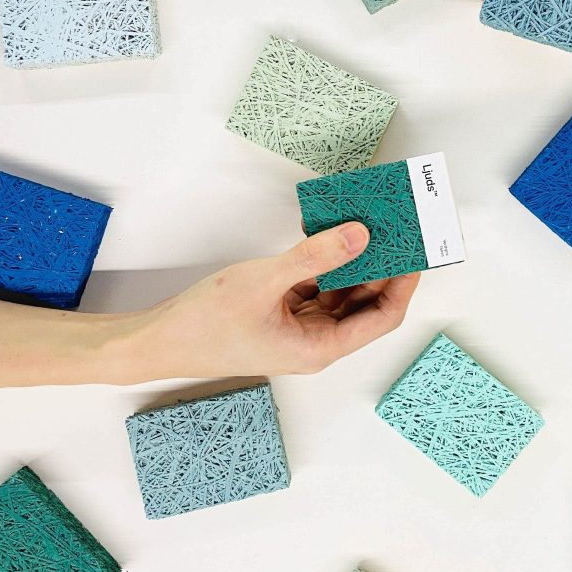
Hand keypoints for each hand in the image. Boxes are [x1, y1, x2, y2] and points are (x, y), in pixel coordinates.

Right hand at [134, 222, 419, 377]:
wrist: (157, 340)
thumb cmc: (204, 325)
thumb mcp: (265, 281)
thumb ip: (315, 256)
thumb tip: (360, 235)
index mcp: (320, 348)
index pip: (382, 318)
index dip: (403, 285)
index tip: (415, 252)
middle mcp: (316, 341)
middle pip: (365, 303)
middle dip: (381, 267)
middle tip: (395, 228)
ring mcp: (299, 328)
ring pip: (341, 292)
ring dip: (352, 261)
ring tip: (366, 223)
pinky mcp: (282, 314)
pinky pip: (316, 286)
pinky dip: (324, 262)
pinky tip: (327, 233)